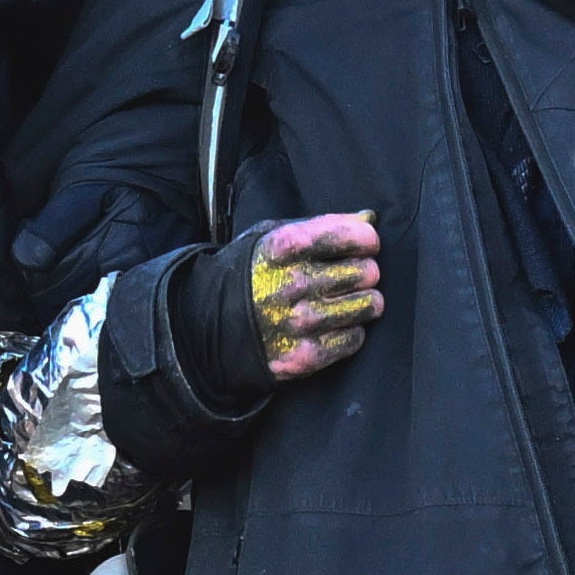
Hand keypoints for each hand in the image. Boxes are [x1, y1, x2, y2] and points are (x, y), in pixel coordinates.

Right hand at [238, 212, 387, 384]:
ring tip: (344, 301)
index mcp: (285, 246)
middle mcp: (293, 283)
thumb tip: (369, 219)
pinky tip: (332, 325)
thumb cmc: (247, 275)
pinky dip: (350, 331)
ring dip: (362, 302)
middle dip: (364, 272)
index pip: (356, 236)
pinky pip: (355, 338)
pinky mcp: (305, 355)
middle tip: (349, 277)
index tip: (362, 246)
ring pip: (369, 306)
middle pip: (367, 272)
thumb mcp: (270, 236)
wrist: (206, 328)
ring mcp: (300, 322)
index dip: (366, 241)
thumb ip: (321, 225)